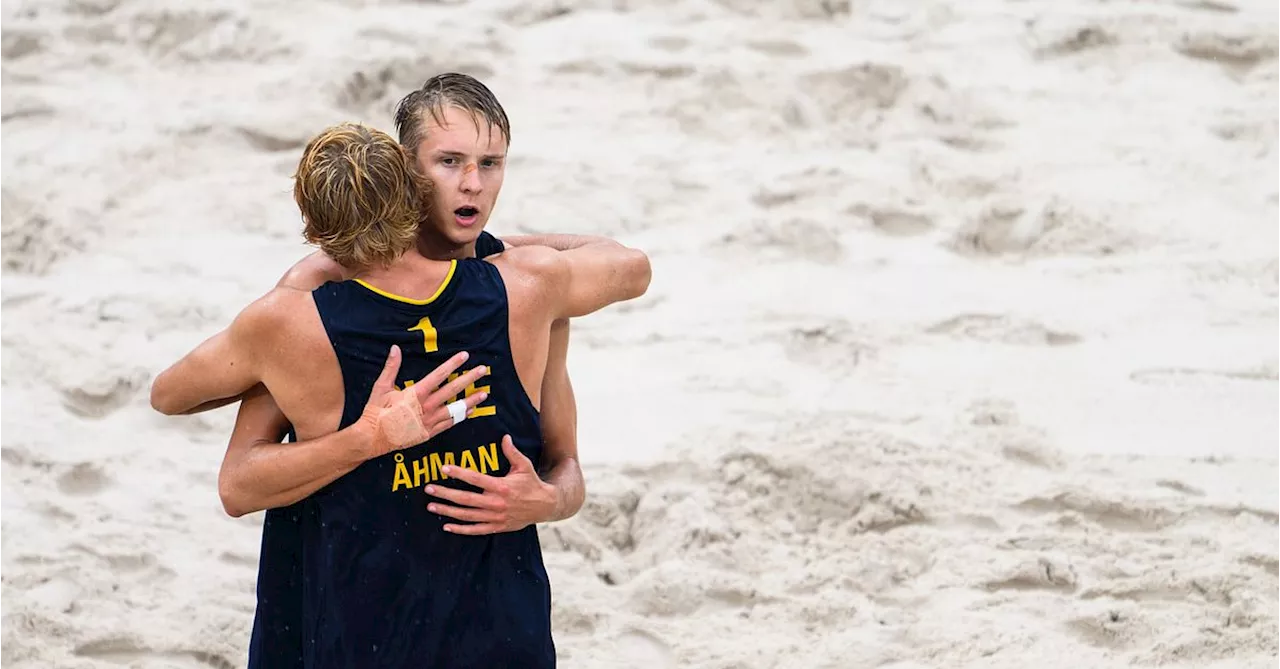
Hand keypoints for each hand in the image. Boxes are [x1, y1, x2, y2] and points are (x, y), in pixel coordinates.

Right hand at [357, 346, 490, 458]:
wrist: (371, 439)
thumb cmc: (375, 412)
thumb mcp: (381, 387)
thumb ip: (391, 367)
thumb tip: (395, 348)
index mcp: (415, 394)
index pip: (439, 375)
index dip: (453, 364)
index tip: (465, 355)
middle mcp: (426, 407)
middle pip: (453, 390)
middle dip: (469, 379)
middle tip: (483, 370)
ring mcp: (429, 422)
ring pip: (456, 409)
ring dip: (471, 401)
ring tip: (484, 393)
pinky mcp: (429, 433)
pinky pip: (449, 424)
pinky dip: (461, 417)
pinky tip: (470, 411)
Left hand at [425, 435, 557, 534]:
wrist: (544, 506)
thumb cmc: (532, 483)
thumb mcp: (524, 466)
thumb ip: (512, 452)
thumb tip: (504, 437)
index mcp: (502, 486)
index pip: (476, 479)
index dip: (459, 473)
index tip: (443, 468)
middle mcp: (496, 503)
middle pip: (466, 499)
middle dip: (445, 494)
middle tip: (429, 489)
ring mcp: (495, 517)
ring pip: (467, 515)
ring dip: (448, 511)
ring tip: (431, 506)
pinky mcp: (497, 527)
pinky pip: (476, 530)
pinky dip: (461, 529)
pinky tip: (446, 526)